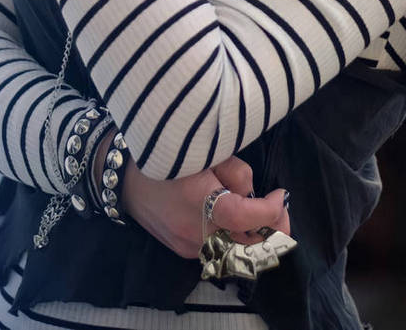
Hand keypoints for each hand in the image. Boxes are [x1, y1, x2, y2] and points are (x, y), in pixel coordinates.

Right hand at [121, 151, 289, 259]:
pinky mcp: (183, 250)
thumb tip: (253, 192)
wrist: (124, 176)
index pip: (248, 218)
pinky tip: (235, 219)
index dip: (271, 210)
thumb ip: (236, 173)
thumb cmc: (167, 155)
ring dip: (254, 237)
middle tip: (280, 211)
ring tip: (260, 214)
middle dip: (272, 233)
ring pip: (235, 252)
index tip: (281, 194)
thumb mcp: (207, 152)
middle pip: (247, 247)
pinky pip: (218, 250)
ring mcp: (189, 246)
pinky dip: (233, 238)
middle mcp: (197, 233)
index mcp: (202, 203)